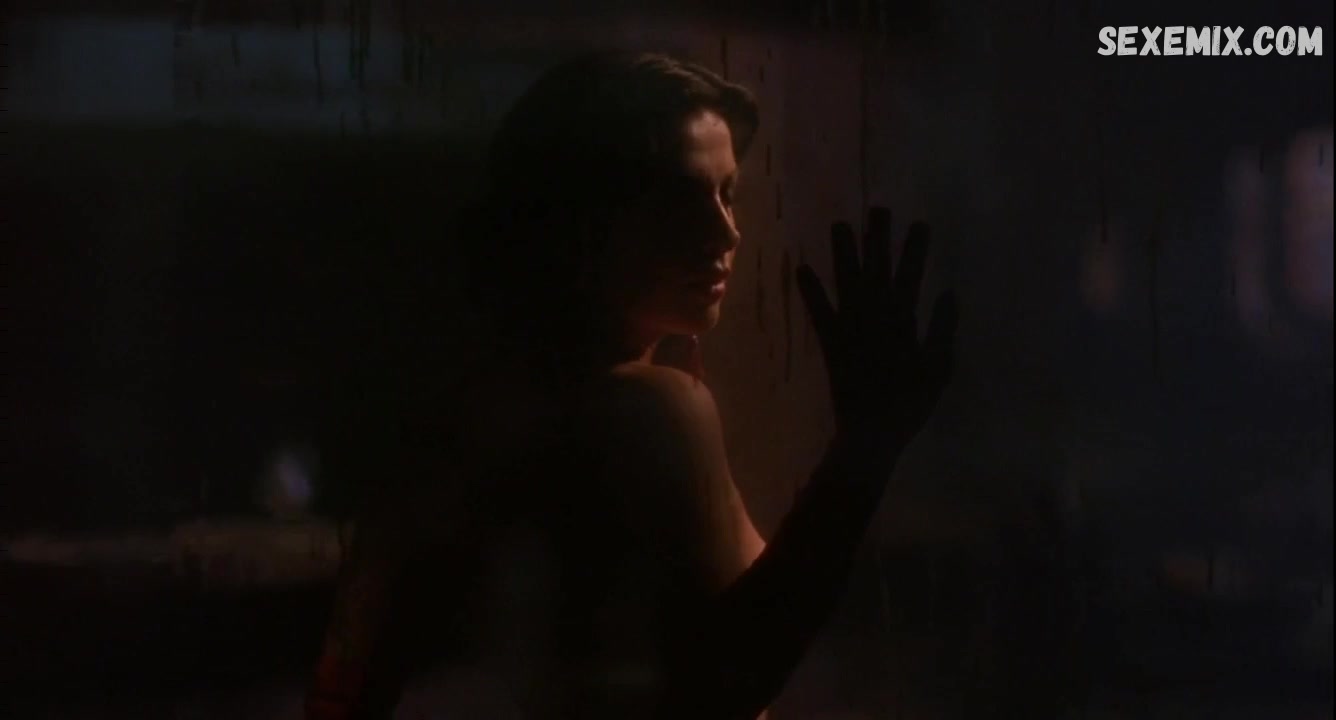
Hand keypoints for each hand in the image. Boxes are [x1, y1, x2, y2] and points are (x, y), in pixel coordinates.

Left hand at [796, 207, 957, 456]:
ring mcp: (850, 328)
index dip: (915, 250)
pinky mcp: (830, 342)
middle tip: (878, 208)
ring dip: (843, 253)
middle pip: (877, 270)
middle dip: (878, 239)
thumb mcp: (938, 368)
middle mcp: (874, 317)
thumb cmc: (910, 403)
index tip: (919, 223)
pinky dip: (810, 291)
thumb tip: (950, 294)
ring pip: (847, 282)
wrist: (871, 432)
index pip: (911, 277)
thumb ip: (942, 329)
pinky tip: (801, 268)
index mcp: (903, 322)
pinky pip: (819, 312)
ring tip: (840, 224)